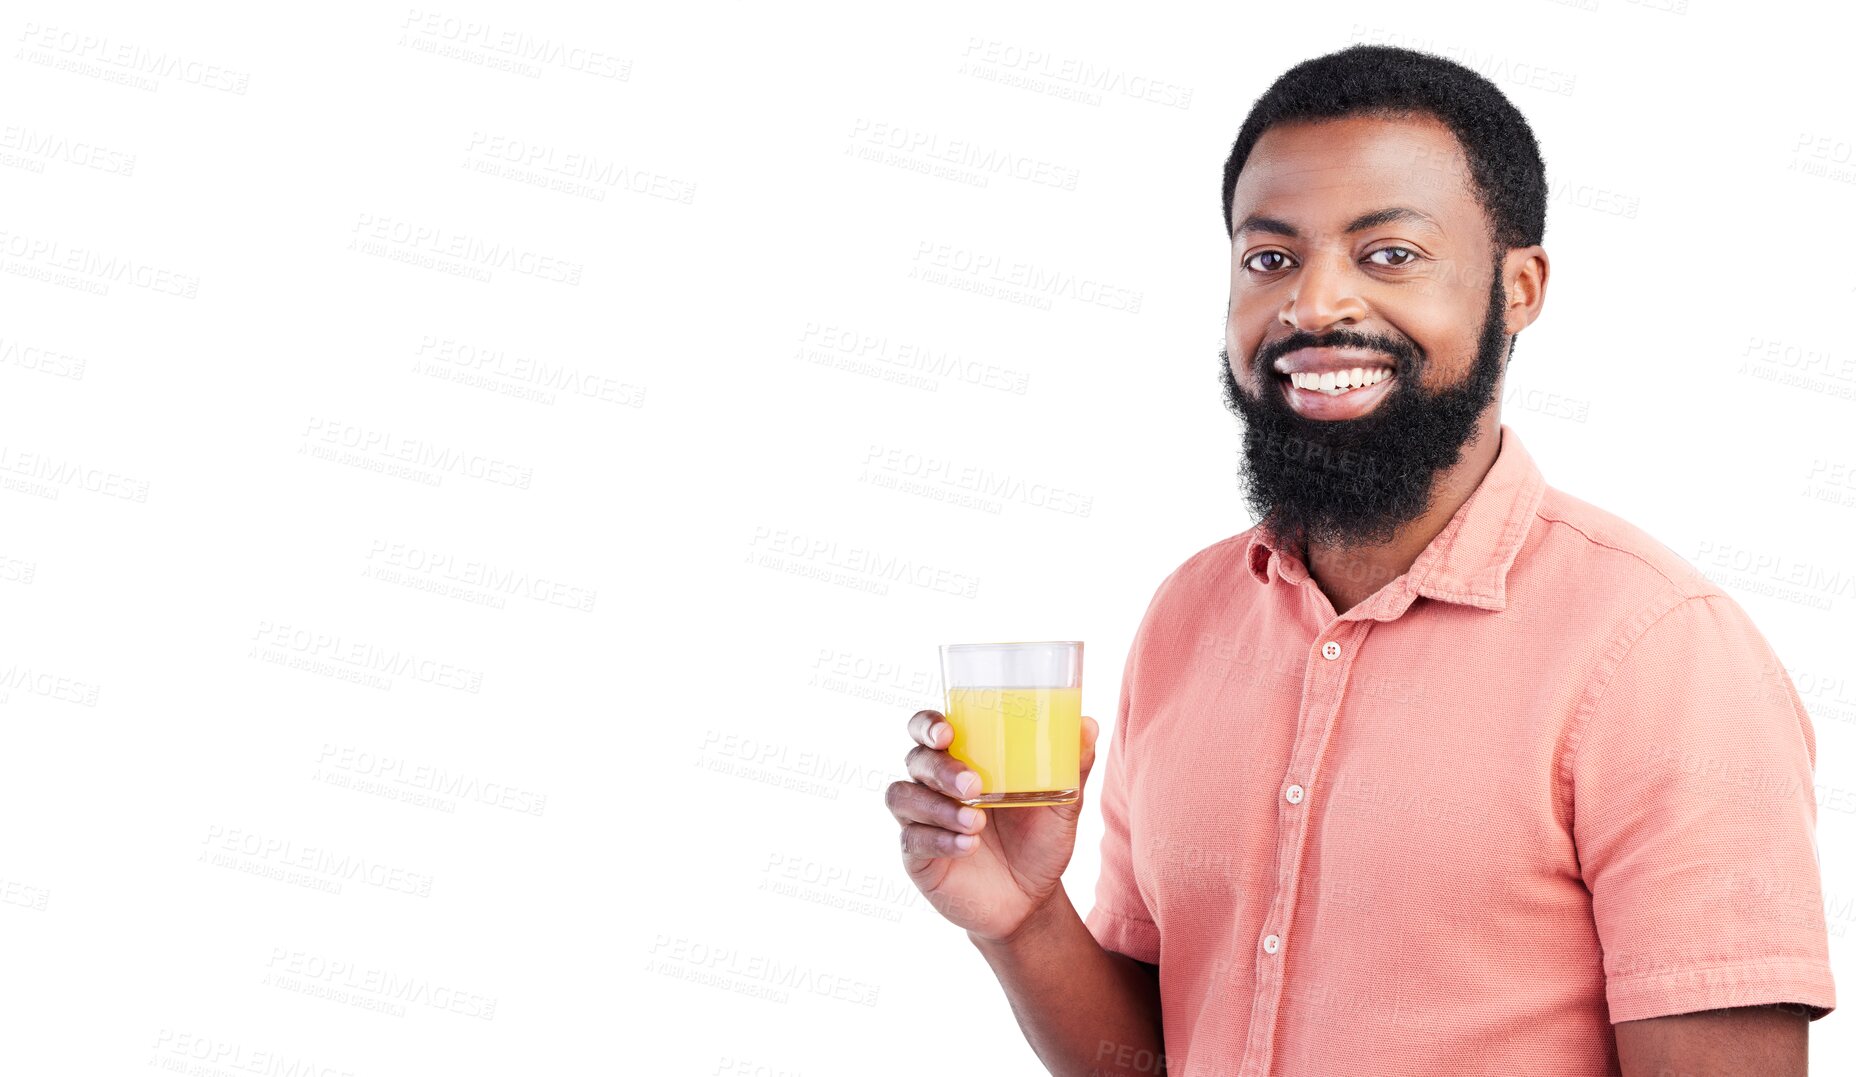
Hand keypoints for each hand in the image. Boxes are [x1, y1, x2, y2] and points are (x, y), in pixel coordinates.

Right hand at [884, 709, 1099, 942]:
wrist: (1030, 902)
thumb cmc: (1039, 842)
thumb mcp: (1061, 805)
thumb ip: (1073, 766)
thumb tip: (1089, 724)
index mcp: (962, 759)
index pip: (927, 728)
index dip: (927, 725)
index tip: (946, 733)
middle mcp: (934, 785)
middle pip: (916, 760)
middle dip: (940, 768)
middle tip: (973, 784)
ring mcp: (921, 820)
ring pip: (904, 797)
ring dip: (938, 807)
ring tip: (976, 821)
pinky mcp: (917, 856)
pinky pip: (912, 840)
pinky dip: (939, 840)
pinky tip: (967, 846)